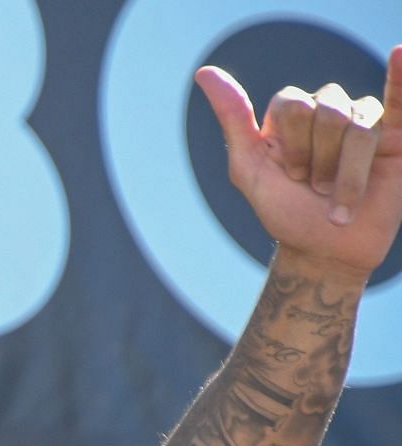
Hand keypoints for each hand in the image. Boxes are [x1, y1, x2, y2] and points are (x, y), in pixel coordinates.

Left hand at [195, 45, 401, 280]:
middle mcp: (328, 111)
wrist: (324, 252)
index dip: (292, 146)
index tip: (291, 178)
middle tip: (315, 188)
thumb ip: (233, 120)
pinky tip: (398, 52)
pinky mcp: (396, 135)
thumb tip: (204, 72)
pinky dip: (401, 75)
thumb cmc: (285, 212)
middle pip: (327, 112)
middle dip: (319, 159)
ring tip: (337, 196)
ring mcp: (363, 120)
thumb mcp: (249, 169)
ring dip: (346, 172)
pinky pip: (400, 100)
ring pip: (359, 126)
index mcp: (292, 115)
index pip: (292, 103)